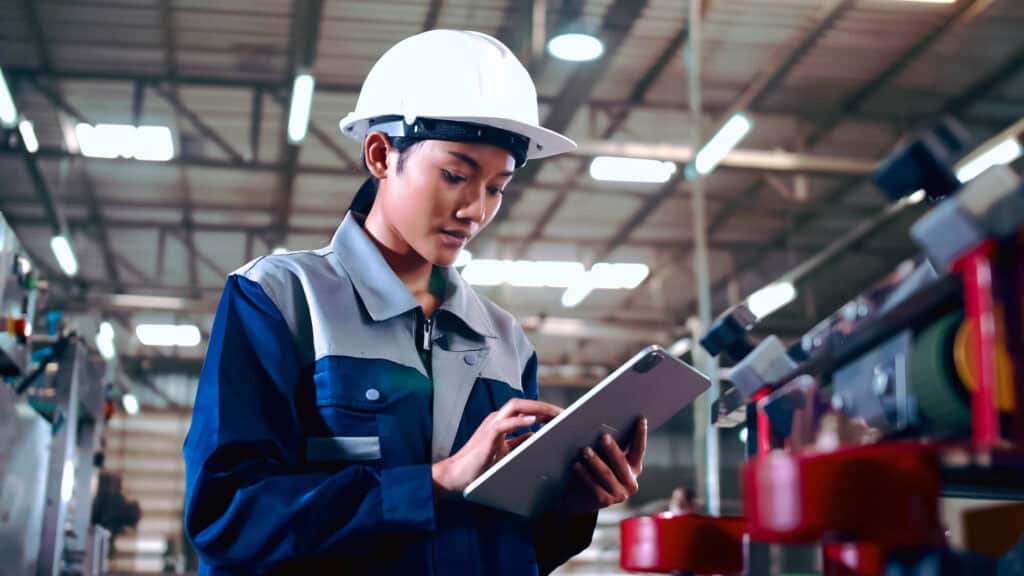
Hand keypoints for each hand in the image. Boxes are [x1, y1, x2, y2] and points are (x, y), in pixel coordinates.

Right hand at [432, 398, 561, 494]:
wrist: (458, 474)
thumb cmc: (480, 464)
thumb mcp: (506, 451)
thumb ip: (519, 442)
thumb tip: (535, 436)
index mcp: (502, 421)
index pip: (526, 409)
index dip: (544, 410)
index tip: (561, 416)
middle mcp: (497, 419)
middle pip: (523, 403)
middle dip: (544, 406)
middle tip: (563, 413)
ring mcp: (492, 424)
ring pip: (516, 407)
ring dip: (537, 408)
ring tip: (554, 413)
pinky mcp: (488, 435)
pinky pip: (505, 423)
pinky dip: (520, 421)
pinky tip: (534, 422)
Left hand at [560, 416, 646, 514]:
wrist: (578, 497)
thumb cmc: (593, 469)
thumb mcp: (604, 457)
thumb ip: (607, 445)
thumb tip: (602, 427)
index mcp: (634, 467)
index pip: (639, 449)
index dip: (641, 434)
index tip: (640, 418)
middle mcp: (631, 482)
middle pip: (621, 462)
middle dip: (612, 449)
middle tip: (603, 436)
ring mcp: (619, 493)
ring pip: (606, 474)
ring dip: (595, 461)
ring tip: (584, 450)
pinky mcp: (605, 501)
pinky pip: (594, 486)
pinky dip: (585, 474)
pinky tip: (576, 465)